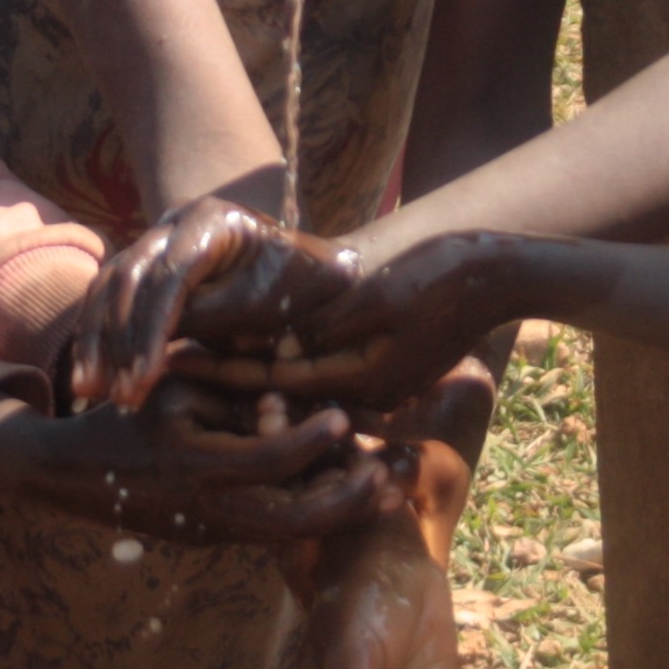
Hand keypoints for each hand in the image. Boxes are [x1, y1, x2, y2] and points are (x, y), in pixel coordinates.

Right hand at [0, 386, 393, 545]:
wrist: (72, 474)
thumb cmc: (127, 413)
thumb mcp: (176, 390)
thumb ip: (231, 394)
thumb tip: (289, 399)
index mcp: (197, 463)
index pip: (271, 459)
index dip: (313, 439)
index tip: (344, 416)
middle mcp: (209, 508)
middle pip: (296, 520)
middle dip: (348, 501)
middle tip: (388, 474)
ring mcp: (214, 531)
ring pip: (291, 536)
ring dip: (341, 515)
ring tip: (386, 492)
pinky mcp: (215, 539)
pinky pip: (273, 533)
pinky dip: (313, 516)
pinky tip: (346, 495)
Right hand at [74, 198, 359, 410]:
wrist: (307, 271)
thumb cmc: (299, 289)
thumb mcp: (270, 303)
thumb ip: (217, 314)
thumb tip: (164, 337)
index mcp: (213, 219)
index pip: (170, 275)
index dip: (152, 330)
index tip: (145, 379)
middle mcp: (176, 221)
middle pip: (130, 277)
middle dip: (119, 340)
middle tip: (117, 394)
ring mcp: (156, 238)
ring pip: (108, 285)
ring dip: (97, 340)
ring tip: (90, 390)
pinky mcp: (144, 263)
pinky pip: (106, 295)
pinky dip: (96, 335)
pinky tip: (88, 376)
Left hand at [179, 231, 521, 411]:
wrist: (500, 275)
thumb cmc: (444, 278)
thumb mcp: (380, 299)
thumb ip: (327, 328)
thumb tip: (273, 349)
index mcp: (365, 382)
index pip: (278, 381)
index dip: (224, 368)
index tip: (175, 359)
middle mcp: (368, 392)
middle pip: (283, 392)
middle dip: (226, 380)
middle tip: (167, 369)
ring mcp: (379, 383)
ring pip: (299, 385)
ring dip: (250, 372)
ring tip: (194, 360)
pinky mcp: (386, 369)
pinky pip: (323, 375)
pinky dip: (286, 364)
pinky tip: (250, 347)